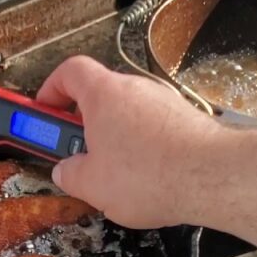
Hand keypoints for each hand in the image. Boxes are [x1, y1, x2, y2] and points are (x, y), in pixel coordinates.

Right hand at [37, 56, 224, 228]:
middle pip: (100, 95)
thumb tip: (66, 171)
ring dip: (115, 137)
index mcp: (104, 94)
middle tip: (75, 151)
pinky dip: (143, 147)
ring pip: (128, 114)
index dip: (52, 88)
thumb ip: (71, 174)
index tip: (44, 109)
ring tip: (113, 173)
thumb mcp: (92, 184)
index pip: (70, 71)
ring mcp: (164, 102)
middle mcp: (135, 89)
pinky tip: (146, 177)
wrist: (211, 177)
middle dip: (84, 123)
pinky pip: (154, 128)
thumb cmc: (151, 174)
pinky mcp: (186, 120)